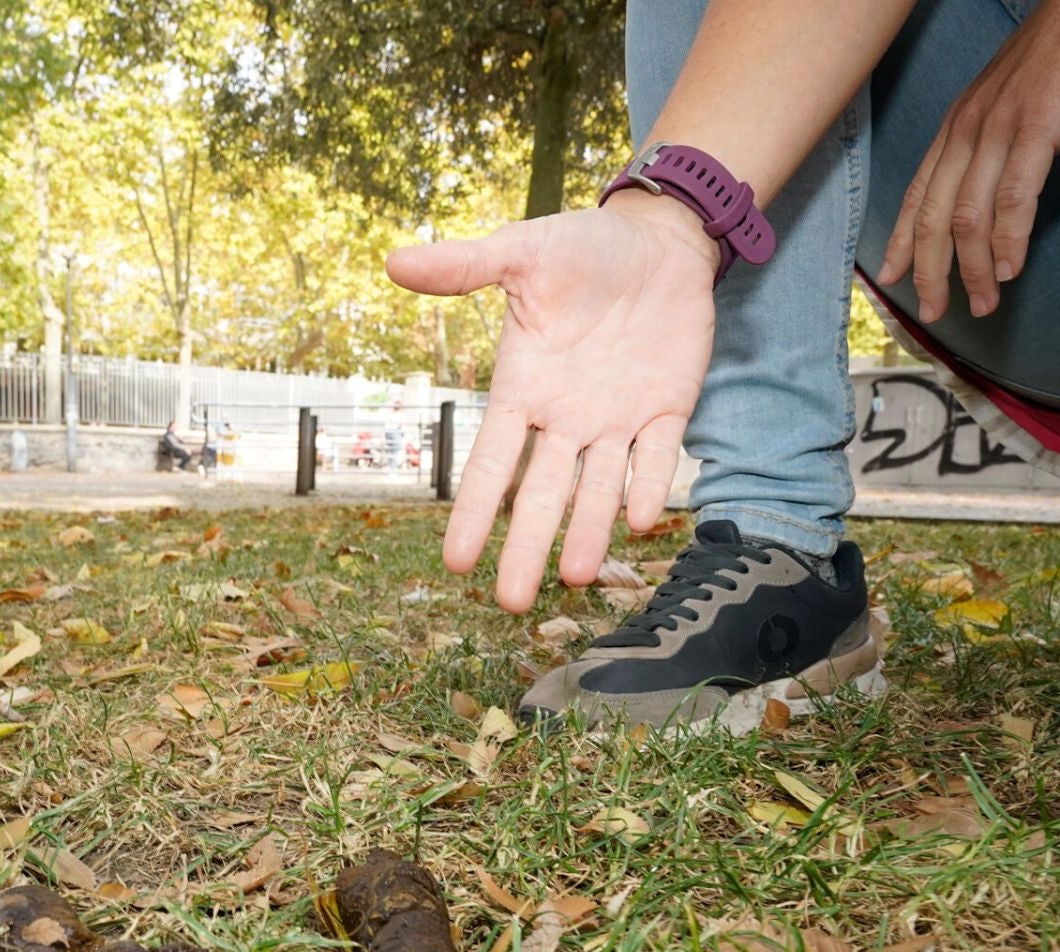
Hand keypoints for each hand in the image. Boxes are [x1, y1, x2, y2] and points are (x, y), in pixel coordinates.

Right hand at [387, 194, 717, 613]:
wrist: (659, 241)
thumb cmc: (585, 248)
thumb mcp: (522, 253)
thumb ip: (465, 266)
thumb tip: (392, 261)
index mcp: (523, 388)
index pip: (493, 462)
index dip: (476, 510)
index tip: (457, 562)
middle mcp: (565, 418)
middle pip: (542, 494)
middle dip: (527, 546)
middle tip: (511, 602)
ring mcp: (617, 419)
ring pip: (598, 488)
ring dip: (588, 530)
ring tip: (576, 577)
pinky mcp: (668, 409)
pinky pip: (657, 456)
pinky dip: (648, 485)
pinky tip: (640, 519)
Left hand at [876, 0, 1059, 321]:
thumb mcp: (1012, 100)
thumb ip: (995, 141)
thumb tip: (991, 187)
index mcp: (957, 124)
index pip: (917, 193)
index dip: (900, 241)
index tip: (890, 279)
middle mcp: (967, 128)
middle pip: (932, 215)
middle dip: (929, 271)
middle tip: (932, 312)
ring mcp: (999, 127)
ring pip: (968, 215)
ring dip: (973, 268)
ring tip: (982, 303)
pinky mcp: (1038, 125)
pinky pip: (1013, 195)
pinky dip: (1009, 238)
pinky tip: (1009, 268)